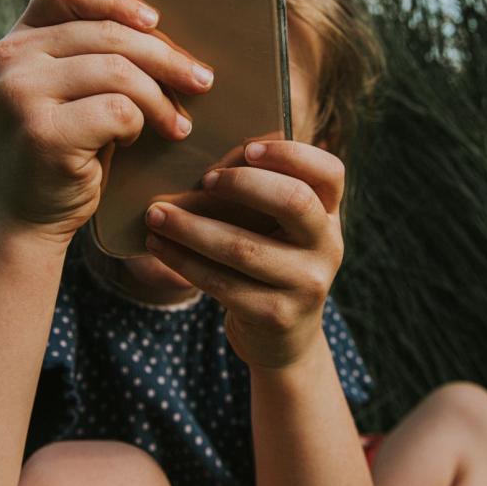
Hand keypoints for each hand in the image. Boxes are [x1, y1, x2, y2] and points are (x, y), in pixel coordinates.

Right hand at [0, 0, 214, 243]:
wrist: (29, 217)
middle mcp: (10, 59)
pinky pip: (119, 109)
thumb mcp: (66, 91)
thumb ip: (89, 54)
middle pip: (108, 34)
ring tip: (177, 122)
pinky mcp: (42, 132)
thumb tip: (161, 27)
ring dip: (160, 98)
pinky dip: (140, 123)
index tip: (155, 21)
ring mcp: (21, 94)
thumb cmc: (64, 149)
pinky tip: (137, 138)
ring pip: (120, 71)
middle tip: (201, 80)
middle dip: (165, 58)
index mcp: (18, 40)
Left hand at [143, 140, 344, 368]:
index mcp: (330, 214)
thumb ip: (265, 193)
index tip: (248, 147)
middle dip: (242, 184)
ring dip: (191, 227)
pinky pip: (221, 282)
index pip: (329, 172)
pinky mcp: (275, 316)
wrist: (282, 338)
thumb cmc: (271, 263)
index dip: (291, 153)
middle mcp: (327, 247)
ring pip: (244, 247)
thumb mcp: (283, 229)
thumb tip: (207, 153)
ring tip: (156, 214)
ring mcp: (306, 285)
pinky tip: (158, 245)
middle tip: (204, 180)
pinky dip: (183, 261)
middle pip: (293, 201)